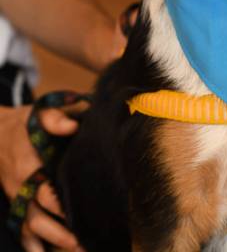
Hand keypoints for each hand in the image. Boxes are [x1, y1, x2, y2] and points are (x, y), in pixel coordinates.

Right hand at [0, 106, 82, 251]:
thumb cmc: (23, 124)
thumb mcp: (38, 113)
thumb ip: (54, 118)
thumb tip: (73, 126)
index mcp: (29, 166)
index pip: (47, 192)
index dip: (64, 206)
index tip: (85, 214)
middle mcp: (22, 187)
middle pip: (41, 216)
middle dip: (62, 232)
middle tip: (85, 243)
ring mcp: (18, 198)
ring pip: (32, 227)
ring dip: (52, 241)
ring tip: (77, 250)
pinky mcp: (17, 203)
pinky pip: (21, 229)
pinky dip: (32, 246)